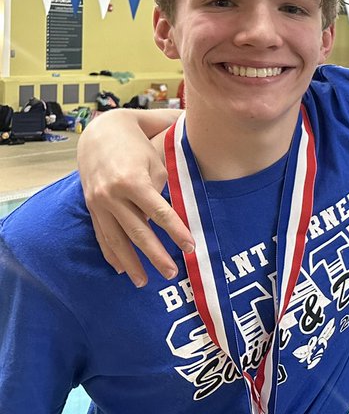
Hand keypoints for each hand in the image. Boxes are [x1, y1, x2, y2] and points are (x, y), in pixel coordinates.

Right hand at [78, 110, 191, 286]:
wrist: (102, 131)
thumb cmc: (139, 143)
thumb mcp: (157, 159)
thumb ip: (167, 185)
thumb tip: (182, 211)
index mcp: (133, 180)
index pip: (159, 213)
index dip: (176, 231)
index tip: (191, 247)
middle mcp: (112, 194)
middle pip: (138, 232)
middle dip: (155, 255)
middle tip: (172, 274)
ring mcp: (98, 202)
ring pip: (116, 239)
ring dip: (131, 262)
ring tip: (144, 282)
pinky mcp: (91, 206)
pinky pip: (102, 234)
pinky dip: (111, 252)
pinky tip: (121, 268)